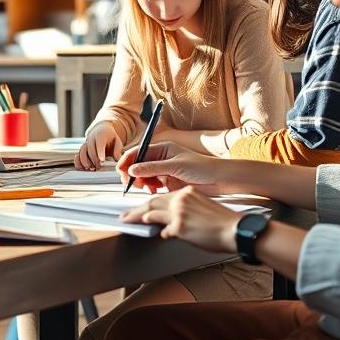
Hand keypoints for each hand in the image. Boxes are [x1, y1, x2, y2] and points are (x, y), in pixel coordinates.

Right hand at [76, 122, 122, 170]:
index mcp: (101, 135)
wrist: (102, 131)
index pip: (99, 143)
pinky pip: (77, 156)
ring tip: (92, 168)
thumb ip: (118, 151)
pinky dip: (78, 163)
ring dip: (85, 162)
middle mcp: (91, 139)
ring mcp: (85, 144)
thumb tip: (118, 160)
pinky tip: (83, 168)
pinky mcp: (81, 150)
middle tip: (99, 167)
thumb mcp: (117, 141)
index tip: (102, 160)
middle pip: (90, 149)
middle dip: (94, 159)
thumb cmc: (110, 138)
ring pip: (81, 152)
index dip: (100, 152)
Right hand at [117, 142, 232, 193]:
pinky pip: (151, 185)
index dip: (127, 161)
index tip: (120, 171)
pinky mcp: (167, 182)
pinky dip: (149, 188)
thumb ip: (152, 168)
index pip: (138, 152)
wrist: (218, 180)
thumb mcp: (175, 166)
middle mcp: (161, 158)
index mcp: (162, 149)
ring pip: (143, 176)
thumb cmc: (202, 167)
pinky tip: (154, 190)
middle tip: (131, 182)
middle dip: (132, 173)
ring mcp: (163, 170)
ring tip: (146, 187)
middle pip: (137, 165)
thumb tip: (132, 169)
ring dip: (141, 182)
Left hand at [121, 187, 240, 252]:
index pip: (162, 196)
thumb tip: (172, 221)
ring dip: (138, 218)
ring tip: (128, 222)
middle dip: (136, 210)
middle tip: (125, 215)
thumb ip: (185, 210)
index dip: (149, 202)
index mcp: (187, 192)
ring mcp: (178, 212)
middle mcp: (180, 199)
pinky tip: (160, 235)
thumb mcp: (203, 206)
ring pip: (151, 214)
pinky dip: (162, 234)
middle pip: (151, 202)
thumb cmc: (224, 222)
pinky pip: (164, 231)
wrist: (236, 229)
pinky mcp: (179, 227)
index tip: (141, 207)